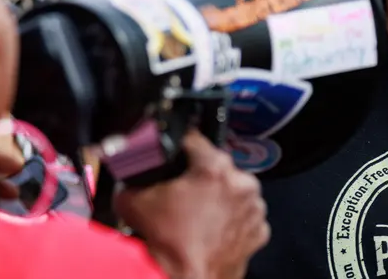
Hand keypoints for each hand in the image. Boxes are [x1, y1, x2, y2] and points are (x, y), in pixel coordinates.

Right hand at [114, 130, 269, 278]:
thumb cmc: (169, 246)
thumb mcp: (135, 202)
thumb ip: (132, 180)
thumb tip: (128, 176)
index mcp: (215, 168)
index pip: (196, 140)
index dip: (182, 146)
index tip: (178, 151)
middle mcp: (241, 184)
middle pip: (219, 167)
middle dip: (202, 177)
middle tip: (184, 192)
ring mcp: (253, 209)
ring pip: (235, 191)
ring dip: (220, 198)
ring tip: (197, 214)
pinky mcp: (259, 232)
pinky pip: (244, 216)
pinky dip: (232, 220)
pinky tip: (212, 229)